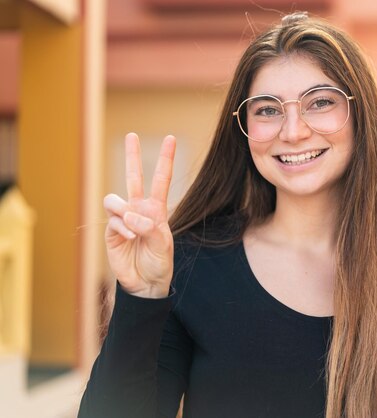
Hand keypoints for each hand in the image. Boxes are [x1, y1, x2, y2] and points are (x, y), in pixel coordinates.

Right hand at [103, 133, 175, 297]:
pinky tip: (129, 239)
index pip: (161, 179)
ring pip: (114, 200)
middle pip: (134, 177)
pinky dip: (121, 229)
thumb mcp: (162, 244)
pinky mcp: (111, 231)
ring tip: (134, 231)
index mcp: (156, 209)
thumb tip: (130, 215)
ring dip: (124, 212)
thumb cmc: (159, 262)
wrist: (146, 283)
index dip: (165, 159)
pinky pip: (113, 221)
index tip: (170, 138)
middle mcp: (139, 209)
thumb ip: (149, 227)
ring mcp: (123, 219)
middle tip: (131, 135)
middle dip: (132, 156)